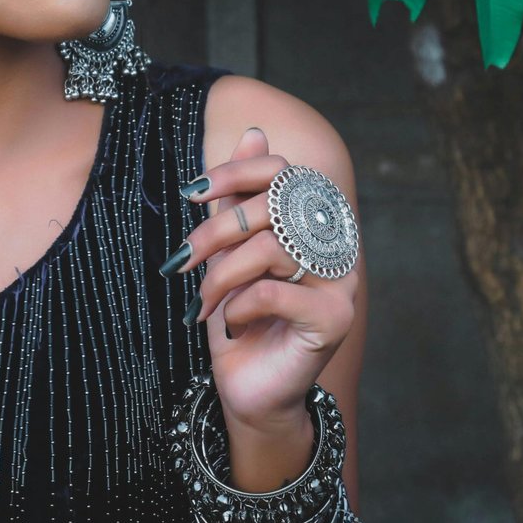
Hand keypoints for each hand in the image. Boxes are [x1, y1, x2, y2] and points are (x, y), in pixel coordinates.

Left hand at [168, 126, 360, 429]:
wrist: (249, 389)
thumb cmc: (240, 317)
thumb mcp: (230, 252)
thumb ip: (240, 199)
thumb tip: (255, 133)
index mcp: (312, 222)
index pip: (283, 172)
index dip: (235, 173)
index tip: (191, 193)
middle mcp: (334, 245)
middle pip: (271, 208)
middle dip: (214, 233)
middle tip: (181, 261)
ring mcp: (340, 282)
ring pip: (268, 249)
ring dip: (221, 277)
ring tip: (205, 304)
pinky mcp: (334, 318)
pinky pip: (273, 291)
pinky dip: (240, 305)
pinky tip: (232, 324)